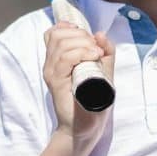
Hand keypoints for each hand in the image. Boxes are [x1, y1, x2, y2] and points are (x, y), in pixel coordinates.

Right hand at [42, 22, 114, 154]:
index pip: (54, 32)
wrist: (86, 127)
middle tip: (96, 50)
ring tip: (96, 55)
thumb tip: (100, 34)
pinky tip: (93, 58)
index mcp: (58, 60)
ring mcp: (52, 73)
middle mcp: (51, 64)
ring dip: (83, 44)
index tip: (88, 38)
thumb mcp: (103, 71)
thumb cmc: (93, 102)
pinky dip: (81, 53)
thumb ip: (105, 52)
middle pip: (58, 34)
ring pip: (62, 43)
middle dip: (81, 35)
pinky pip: (65, 59)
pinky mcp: (56, 82)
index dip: (71, 28)